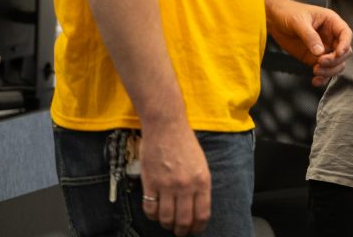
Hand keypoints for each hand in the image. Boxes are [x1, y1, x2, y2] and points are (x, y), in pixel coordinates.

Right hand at [139, 120, 210, 234]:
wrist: (166, 126)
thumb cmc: (184, 143)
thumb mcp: (201, 163)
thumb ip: (200, 185)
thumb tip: (196, 207)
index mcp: (202, 180)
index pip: (202, 214)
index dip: (198, 227)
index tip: (194, 230)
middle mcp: (185, 185)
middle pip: (184, 220)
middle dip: (182, 231)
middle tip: (180, 232)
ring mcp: (167, 185)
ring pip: (166, 218)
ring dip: (167, 225)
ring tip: (168, 224)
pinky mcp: (150, 183)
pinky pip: (150, 208)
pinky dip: (152, 216)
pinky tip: (155, 213)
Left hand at [265, 0, 352, 85]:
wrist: (275, 20)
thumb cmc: (289, 13)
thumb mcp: (299, 21)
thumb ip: (310, 36)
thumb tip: (320, 52)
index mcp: (331, 22)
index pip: (346, 34)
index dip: (345, 44)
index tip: (338, 53)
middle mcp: (330, 36)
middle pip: (344, 52)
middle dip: (335, 60)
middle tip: (320, 62)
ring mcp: (323, 49)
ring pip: (337, 64)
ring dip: (329, 71)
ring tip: (316, 71)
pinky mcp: (314, 59)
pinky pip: (324, 70)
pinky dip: (323, 78)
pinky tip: (315, 80)